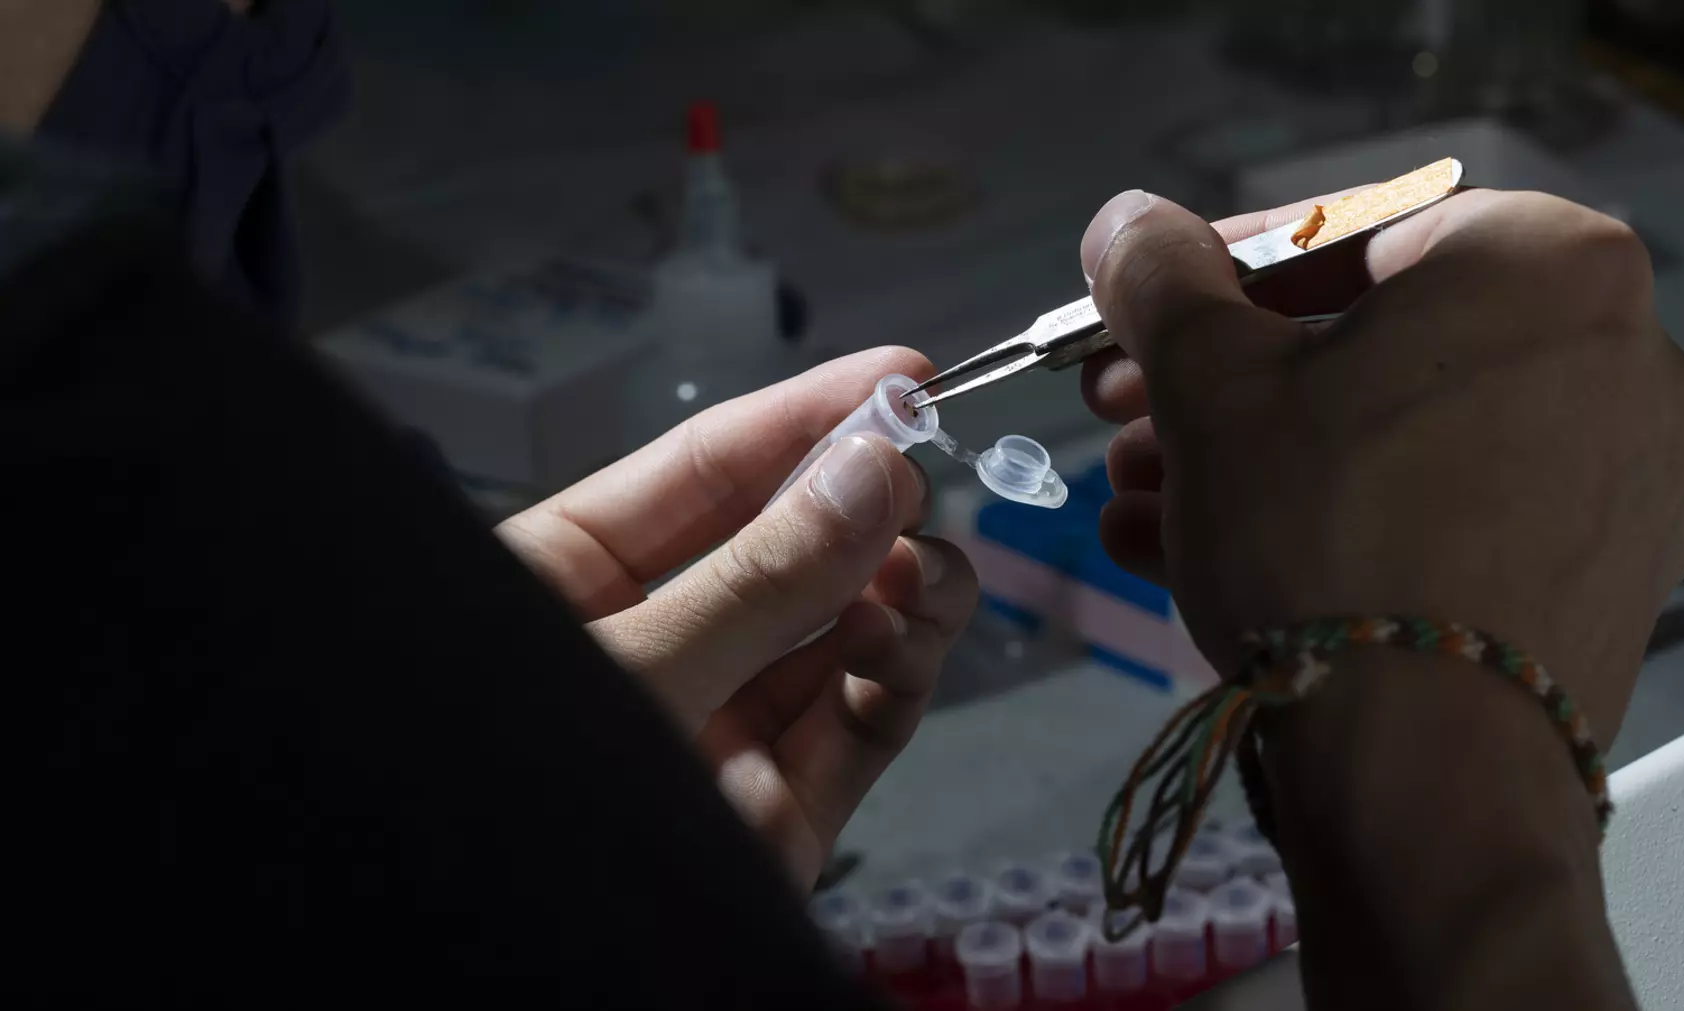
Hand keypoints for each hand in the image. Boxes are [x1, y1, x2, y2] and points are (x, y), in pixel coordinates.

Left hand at [498, 348, 977, 886]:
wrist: (493, 976)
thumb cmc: (505, 794)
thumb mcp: (628, 672)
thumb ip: (755, 580)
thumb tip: (871, 472)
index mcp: (570, 588)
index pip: (700, 476)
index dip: (801, 419)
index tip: (904, 374)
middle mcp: (657, 648)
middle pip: (781, 548)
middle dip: (860, 504)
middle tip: (929, 470)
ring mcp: (722, 729)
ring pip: (835, 633)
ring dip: (897, 589)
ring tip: (936, 564)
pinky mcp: (780, 811)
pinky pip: (857, 722)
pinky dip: (900, 671)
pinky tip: (919, 627)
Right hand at [1078, 191, 1683, 1010]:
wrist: (1426, 781)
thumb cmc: (1320, 537)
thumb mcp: (1208, 386)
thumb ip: (1159, 278)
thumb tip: (1126, 223)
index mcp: (1546, 264)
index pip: (1345, 232)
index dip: (1209, 273)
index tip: (1137, 314)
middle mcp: (1619, 355)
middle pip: (1371, 347)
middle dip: (1221, 386)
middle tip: (1122, 415)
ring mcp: (1624, 475)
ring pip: (1396, 440)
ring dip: (1252, 462)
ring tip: (1137, 502)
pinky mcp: (1600, 577)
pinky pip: (1441, 515)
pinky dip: (1329, 522)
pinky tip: (1199, 557)